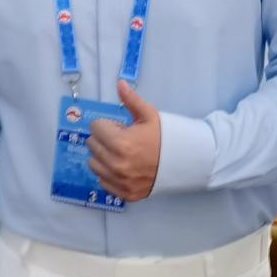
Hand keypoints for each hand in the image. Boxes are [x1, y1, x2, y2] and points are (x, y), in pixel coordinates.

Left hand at [87, 80, 162, 202]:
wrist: (184, 162)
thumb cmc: (165, 137)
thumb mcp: (149, 115)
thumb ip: (131, 100)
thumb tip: (119, 83)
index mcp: (120, 143)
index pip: (95, 127)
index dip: (108, 124)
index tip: (121, 128)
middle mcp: (116, 164)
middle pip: (92, 145)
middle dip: (104, 139)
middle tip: (121, 139)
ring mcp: (119, 181)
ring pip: (93, 163)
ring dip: (103, 156)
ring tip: (120, 153)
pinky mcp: (123, 193)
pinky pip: (102, 181)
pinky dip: (108, 173)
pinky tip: (123, 167)